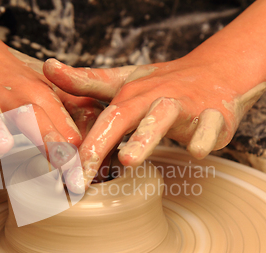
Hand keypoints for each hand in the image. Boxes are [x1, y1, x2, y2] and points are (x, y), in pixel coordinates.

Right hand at [0, 44, 102, 157]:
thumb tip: (100, 140)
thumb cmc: (11, 80)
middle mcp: (10, 97)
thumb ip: (70, 112)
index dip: (72, 148)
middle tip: (61, 165)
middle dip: (46, 141)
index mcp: (37, 95)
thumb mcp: (43, 88)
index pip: (59, 122)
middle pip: (29, 117)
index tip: (83, 172)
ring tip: (4, 149)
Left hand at [43, 55, 265, 185]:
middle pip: (123, 117)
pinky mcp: (215, 115)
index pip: (100, 119)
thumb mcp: (125, 81)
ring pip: (163, 118)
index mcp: (130, 94)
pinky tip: (196, 152)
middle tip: (80, 173)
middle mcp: (152, 98)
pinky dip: (203, 138)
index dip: (79, 145)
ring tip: (128, 159)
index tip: (59, 171)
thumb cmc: (164, 84)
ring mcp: (184, 105)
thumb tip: (48, 67)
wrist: (217, 72)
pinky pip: (209, 127)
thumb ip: (88, 81)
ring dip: (145, 137)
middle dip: (100, 144)